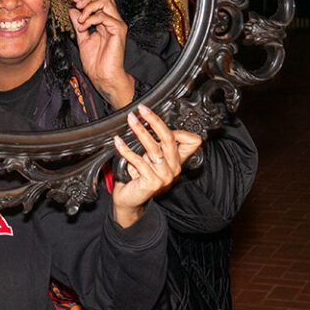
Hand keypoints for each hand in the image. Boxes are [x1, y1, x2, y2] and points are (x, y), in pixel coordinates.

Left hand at [69, 0, 133, 107]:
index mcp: (105, 20)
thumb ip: (79, 24)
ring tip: (80, 20)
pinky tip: (83, 27)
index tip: (74, 1)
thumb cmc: (95, 61)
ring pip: (106, 1)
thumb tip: (72, 10)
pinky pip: (104, 16)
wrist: (102, 76)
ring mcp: (116, 24)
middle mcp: (113, 20)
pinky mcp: (118, 30)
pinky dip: (90, 19)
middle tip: (77, 4)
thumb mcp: (82, 38)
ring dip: (89, 7)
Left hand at [111, 104, 201, 226]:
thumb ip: (155, 144)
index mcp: (177, 161)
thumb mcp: (149, 158)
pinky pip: (139, 162)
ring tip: (131, 121)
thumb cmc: (138, 177)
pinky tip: (118, 142)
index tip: (159, 118)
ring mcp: (164, 177)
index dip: (179, 129)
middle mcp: (174, 168)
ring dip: (140, 132)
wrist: (130, 200)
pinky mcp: (152, 183)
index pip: (191, 141)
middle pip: (169, 139)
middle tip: (142, 110)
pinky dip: (127, 150)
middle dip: (155, 121)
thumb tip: (150, 121)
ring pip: (153, 148)